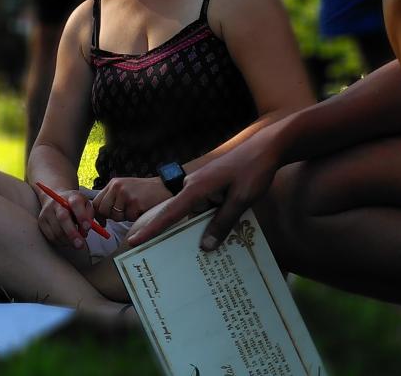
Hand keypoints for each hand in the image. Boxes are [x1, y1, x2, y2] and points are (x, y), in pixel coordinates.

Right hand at [35, 186, 92, 250]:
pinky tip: (67, 239)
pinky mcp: (41, 222)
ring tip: (76, 241)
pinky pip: (51, 236)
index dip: (82, 216)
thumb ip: (89, 215)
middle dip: (72, 233)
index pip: (76, 203)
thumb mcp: (86, 205)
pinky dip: (61, 242)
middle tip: (80, 245)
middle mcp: (56, 202)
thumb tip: (86, 229)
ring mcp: (47, 212)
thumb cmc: (76, 206)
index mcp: (71, 196)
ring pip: (57, 230)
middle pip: (62, 218)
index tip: (88, 228)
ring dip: (68, 240)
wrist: (56, 198)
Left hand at [91, 176, 170, 223]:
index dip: (98, 214)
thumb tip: (99, 217)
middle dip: (112, 217)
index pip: (96, 202)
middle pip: (104, 210)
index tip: (103, 222)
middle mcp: (117, 187)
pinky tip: (143, 208)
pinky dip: (136, 217)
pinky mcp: (135, 203)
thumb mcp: (125, 188)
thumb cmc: (145, 191)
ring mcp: (126, 194)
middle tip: (125, 213)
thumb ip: (112, 198)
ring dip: (126, 217)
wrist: (165, 186)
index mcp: (113, 183)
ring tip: (136, 208)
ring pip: (116, 217)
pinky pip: (129, 218)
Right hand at [127, 129, 283, 250]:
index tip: (133, 240)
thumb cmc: (254, 170)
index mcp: (197, 188)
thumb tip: (204, 246)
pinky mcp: (211, 186)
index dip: (151, 228)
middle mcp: (194, 186)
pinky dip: (205, 220)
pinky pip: (202, 207)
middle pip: (176, 214)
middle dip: (166, 232)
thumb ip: (223, 223)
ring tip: (187, 251)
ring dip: (192, 227)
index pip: (169, 212)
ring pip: (191, 212)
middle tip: (151, 252)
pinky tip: (212, 234)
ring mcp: (202, 186)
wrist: (266, 148)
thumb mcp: (241, 199)